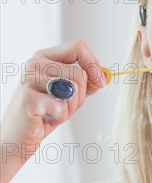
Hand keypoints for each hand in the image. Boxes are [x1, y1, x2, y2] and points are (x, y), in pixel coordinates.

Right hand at [1, 39, 106, 165]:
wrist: (18, 136)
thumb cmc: (42, 114)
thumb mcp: (67, 96)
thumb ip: (84, 84)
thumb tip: (103, 77)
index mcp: (45, 58)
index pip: (78, 47)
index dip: (93, 64)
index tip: (101, 82)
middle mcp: (36, 64)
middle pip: (79, 73)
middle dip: (81, 97)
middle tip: (66, 107)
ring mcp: (30, 80)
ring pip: (73, 89)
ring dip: (71, 108)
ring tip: (55, 112)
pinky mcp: (29, 99)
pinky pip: (62, 107)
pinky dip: (61, 117)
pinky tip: (46, 118)